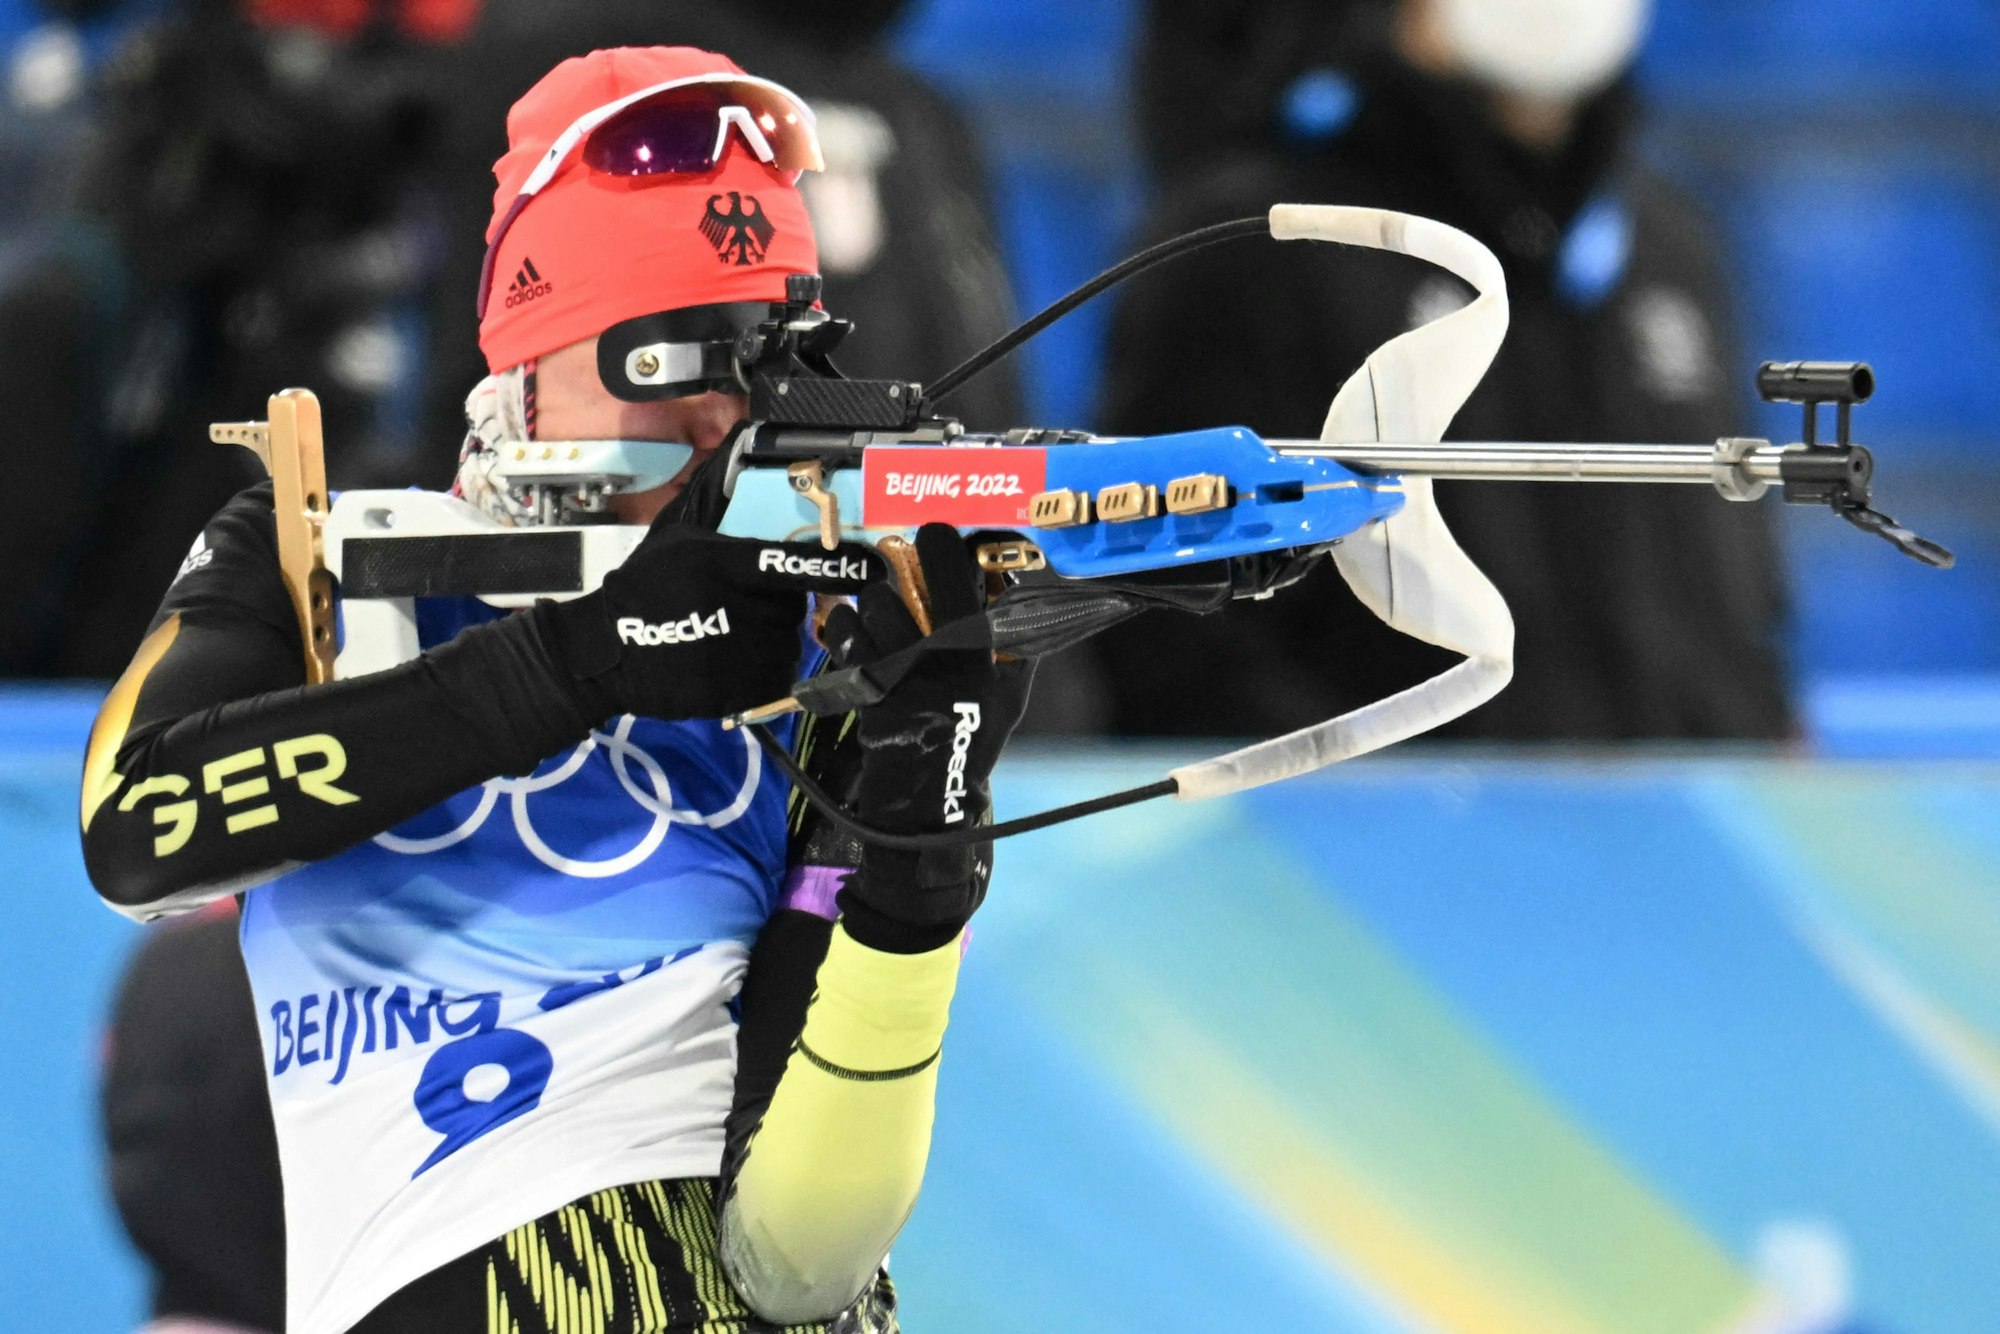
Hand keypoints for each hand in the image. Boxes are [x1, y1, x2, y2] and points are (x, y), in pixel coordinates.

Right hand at [535, 519, 879, 721]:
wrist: (607, 652)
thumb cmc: (645, 586)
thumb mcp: (680, 535)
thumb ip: (721, 508)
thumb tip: (744, 449)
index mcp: (730, 565)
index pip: (798, 563)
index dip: (839, 565)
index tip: (871, 566)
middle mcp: (746, 609)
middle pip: (793, 604)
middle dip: (778, 602)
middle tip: (738, 603)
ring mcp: (746, 655)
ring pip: (786, 641)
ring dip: (768, 637)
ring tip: (725, 634)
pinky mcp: (743, 692)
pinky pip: (773, 676)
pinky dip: (758, 668)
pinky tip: (725, 660)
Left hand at [822, 524, 1032, 951]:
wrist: (930, 802)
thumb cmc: (974, 745)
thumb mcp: (1010, 698)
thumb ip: (1015, 649)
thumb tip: (1014, 596)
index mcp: (977, 652)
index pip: (957, 575)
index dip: (943, 545)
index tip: (938, 539)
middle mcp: (935, 655)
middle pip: (905, 582)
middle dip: (904, 571)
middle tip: (907, 574)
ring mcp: (895, 671)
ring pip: (871, 604)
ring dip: (874, 601)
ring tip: (882, 613)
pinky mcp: (864, 688)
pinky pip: (844, 635)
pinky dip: (846, 627)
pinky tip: (856, 633)